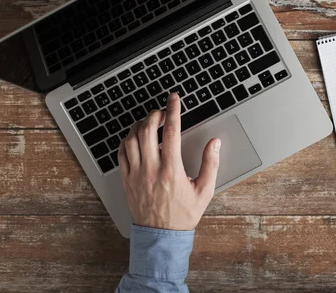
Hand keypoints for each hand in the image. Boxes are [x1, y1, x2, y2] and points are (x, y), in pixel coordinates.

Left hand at [118, 93, 220, 230]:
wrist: (161, 235)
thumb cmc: (184, 214)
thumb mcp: (205, 190)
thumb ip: (211, 164)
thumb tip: (214, 143)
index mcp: (172, 169)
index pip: (172, 131)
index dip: (173, 110)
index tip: (174, 98)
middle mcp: (151, 169)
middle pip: (147, 130)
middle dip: (154, 114)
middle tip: (162, 111)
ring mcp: (136, 174)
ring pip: (131, 139)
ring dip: (140, 125)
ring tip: (149, 122)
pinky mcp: (126, 180)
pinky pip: (121, 153)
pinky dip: (126, 140)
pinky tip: (135, 137)